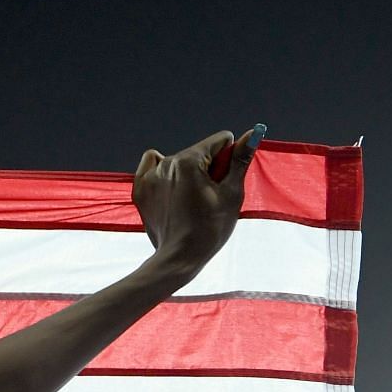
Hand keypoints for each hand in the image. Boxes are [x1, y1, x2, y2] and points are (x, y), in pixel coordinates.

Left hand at [131, 128, 259, 273]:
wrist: (179, 258)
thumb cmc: (210, 228)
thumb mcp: (232, 192)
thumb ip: (240, 160)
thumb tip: (251, 134)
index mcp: (189, 160)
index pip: (220, 142)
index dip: (227, 161)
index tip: (222, 183)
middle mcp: (166, 163)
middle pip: (200, 153)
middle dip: (208, 169)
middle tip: (207, 198)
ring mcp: (150, 176)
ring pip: (180, 162)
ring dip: (189, 174)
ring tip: (190, 201)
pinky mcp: (140, 189)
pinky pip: (152, 166)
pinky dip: (163, 173)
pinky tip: (170, 189)